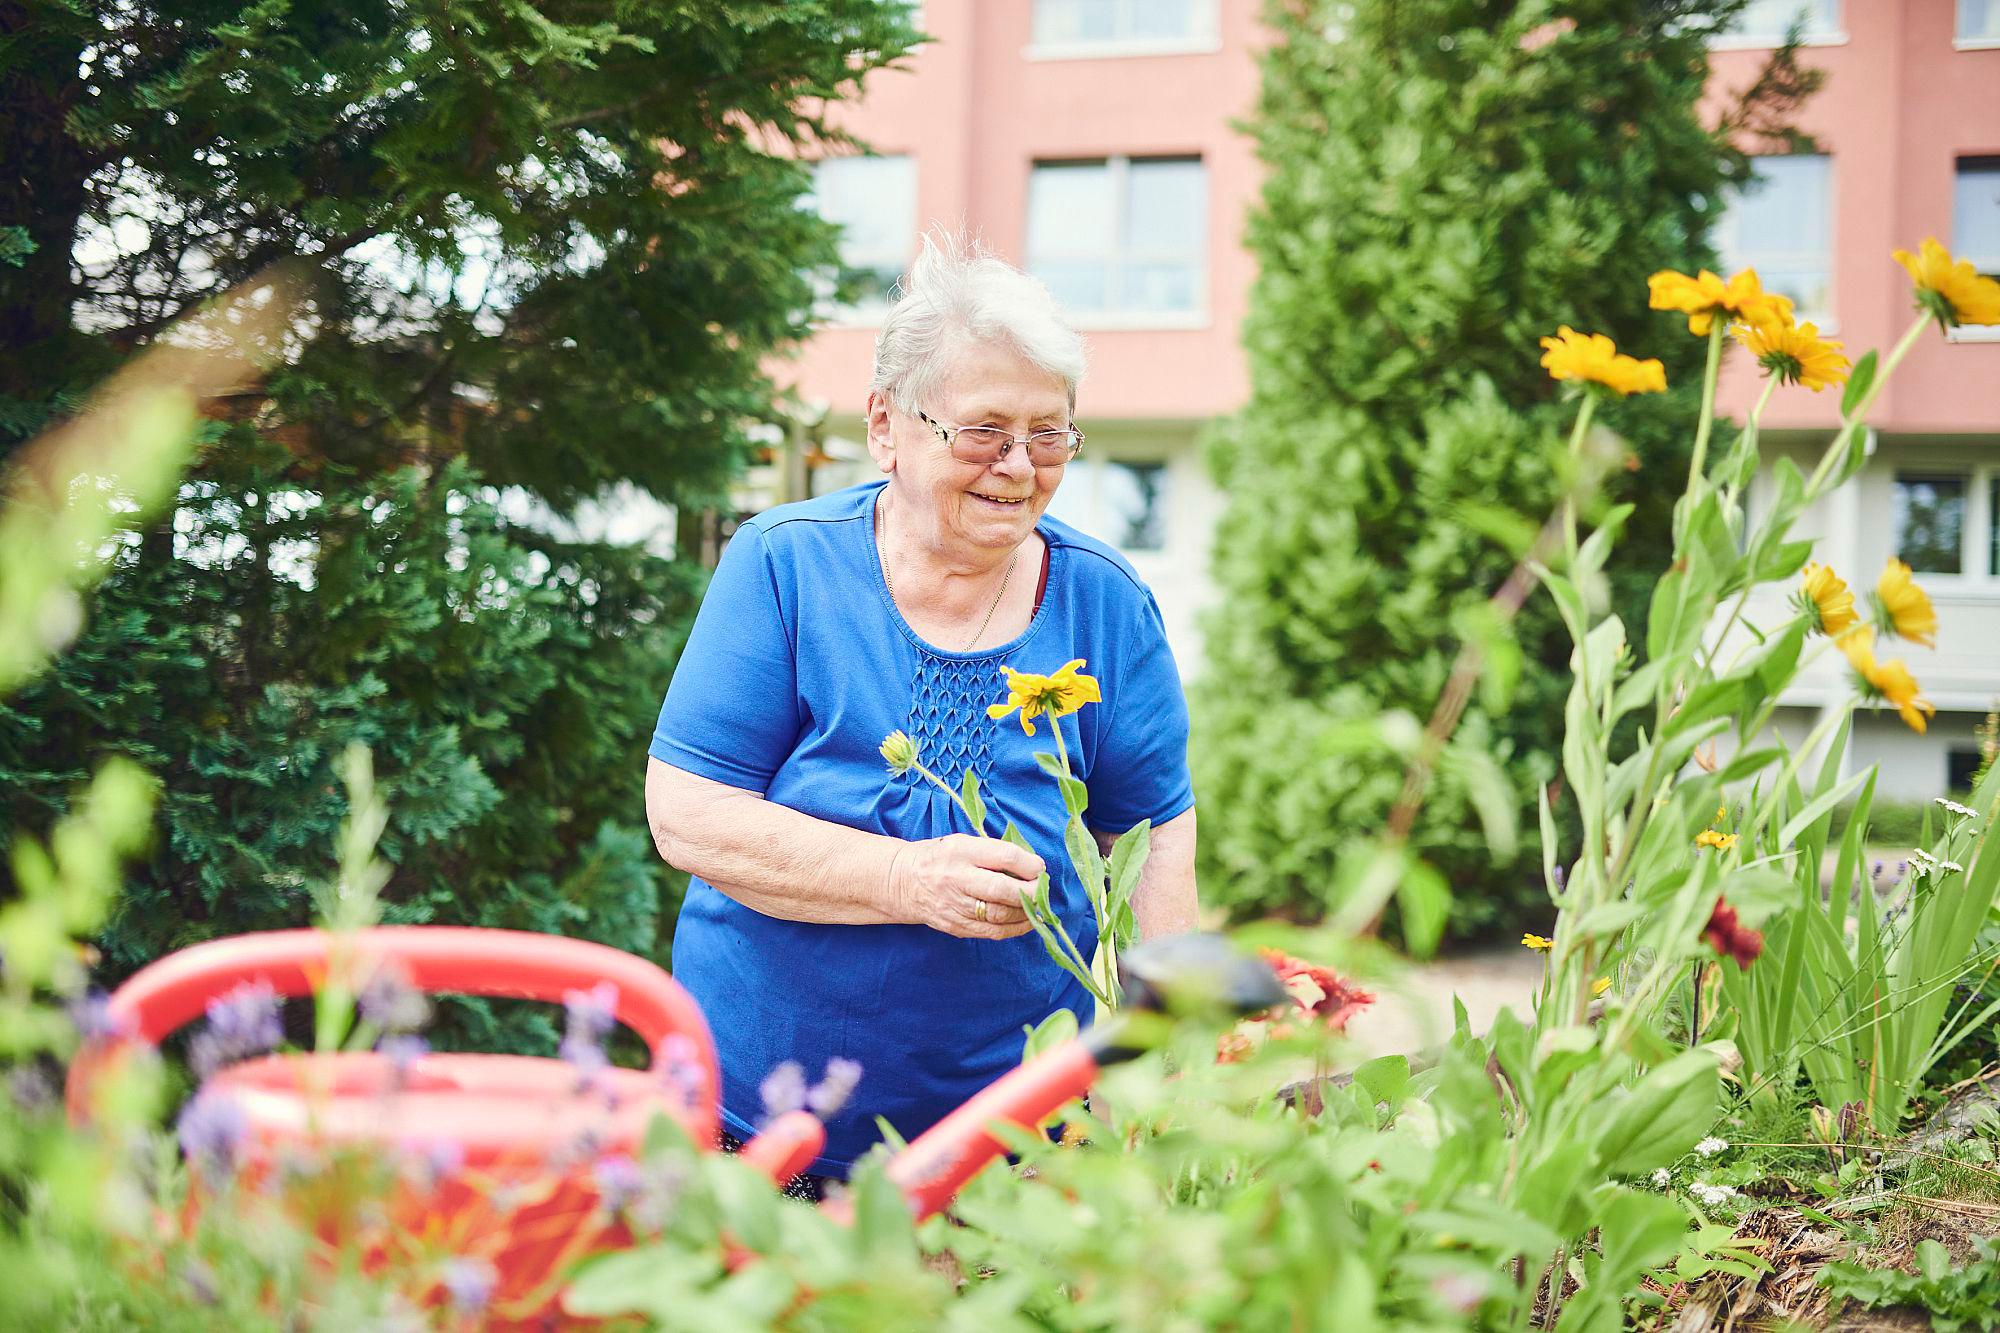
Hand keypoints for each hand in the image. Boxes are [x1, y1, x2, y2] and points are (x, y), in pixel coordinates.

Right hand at [888, 834, 1042, 939]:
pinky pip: (992, 931)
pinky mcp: (955, 926)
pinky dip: (1014, 928)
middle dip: (1031, 892)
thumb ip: (993, 852)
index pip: (1003, 856)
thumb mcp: (962, 842)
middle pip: (1001, 889)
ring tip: (1038, 907)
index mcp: (960, 851)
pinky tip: (1026, 922)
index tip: (1039, 868)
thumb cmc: (941, 857)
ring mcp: (954, 906)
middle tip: (1044, 891)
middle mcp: (956, 878)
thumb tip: (1032, 867)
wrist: (903, 882)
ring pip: (999, 915)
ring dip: (1025, 913)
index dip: (1028, 864)